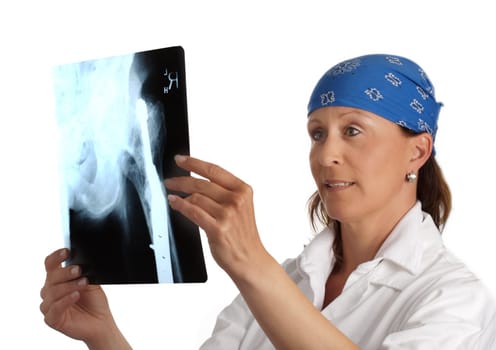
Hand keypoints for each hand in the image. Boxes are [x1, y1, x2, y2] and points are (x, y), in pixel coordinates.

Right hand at [40, 249, 130, 348]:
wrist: (101, 321)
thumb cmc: (94, 301)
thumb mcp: (91, 281)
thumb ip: (85, 271)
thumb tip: (84, 259)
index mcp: (57, 279)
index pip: (51, 264)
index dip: (56, 256)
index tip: (67, 252)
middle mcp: (50, 290)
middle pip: (52, 277)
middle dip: (66, 272)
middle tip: (79, 270)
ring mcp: (49, 305)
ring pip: (53, 292)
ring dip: (69, 286)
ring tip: (83, 283)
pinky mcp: (52, 319)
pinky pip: (54, 308)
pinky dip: (66, 300)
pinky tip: (76, 295)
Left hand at [165, 155, 269, 279]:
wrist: (250, 259)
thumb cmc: (243, 234)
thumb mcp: (240, 206)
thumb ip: (223, 192)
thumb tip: (196, 181)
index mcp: (243, 190)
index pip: (214, 170)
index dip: (194, 163)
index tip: (181, 160)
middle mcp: (236, 200)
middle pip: (202, 183)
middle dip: (181, 180)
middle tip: (170, 181)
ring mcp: (227, 214)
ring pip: (196, 197)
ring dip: (180, 194)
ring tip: (172, 195)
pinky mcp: (217, 229)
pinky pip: (193, 211)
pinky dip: (180, 205)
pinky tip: (174, 203)